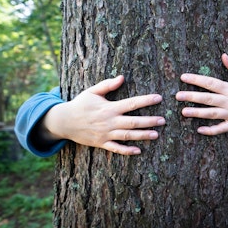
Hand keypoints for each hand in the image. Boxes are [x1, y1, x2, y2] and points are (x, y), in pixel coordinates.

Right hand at [40, 75, 165, 154]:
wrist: (64, 121)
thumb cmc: (80, 104)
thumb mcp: (92, 91)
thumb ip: (108, 85)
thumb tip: (122, 77)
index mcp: (109, 108)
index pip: (131, 103)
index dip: (146, 101)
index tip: (158, 98)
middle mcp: (109, 121)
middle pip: (133, 122)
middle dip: (149, 121)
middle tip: (163, 120)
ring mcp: (106, 134)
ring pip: (127, 136)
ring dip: (142, 136)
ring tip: (156, 135)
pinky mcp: (101, 143)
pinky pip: (116, 149)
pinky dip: (126, 151)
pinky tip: (138, 151)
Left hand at [175, 53, 227, 135]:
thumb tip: (223, 55)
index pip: (210, 83)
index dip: (196, 80)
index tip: (183, 77)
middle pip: (207, 99)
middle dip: (191, 97)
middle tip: (177, 96)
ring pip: (211, 114)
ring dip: (197, 113)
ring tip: (183, 112)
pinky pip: (221, 129)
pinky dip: (211, 130)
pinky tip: (199, 129)